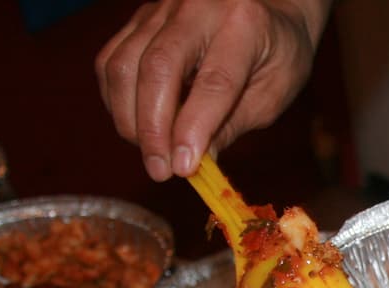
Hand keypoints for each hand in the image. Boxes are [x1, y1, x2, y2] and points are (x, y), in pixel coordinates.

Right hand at [96, 0, 329, 180]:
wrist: (269, 8)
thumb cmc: (277, 54)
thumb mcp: (274, 92)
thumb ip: (235, 123)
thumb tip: (197, 163)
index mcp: (244, 23)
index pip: (214, 80)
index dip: (194, 127)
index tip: (183, 168)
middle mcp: (198, 6)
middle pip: (158, 67)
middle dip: (153, 128)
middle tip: (160, 171)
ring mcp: (162, 8)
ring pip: (125, 64)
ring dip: (130, 119)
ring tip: (152, 154)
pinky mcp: (139, 18)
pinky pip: (112, 61)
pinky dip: (117, 101)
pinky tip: (137, 126)